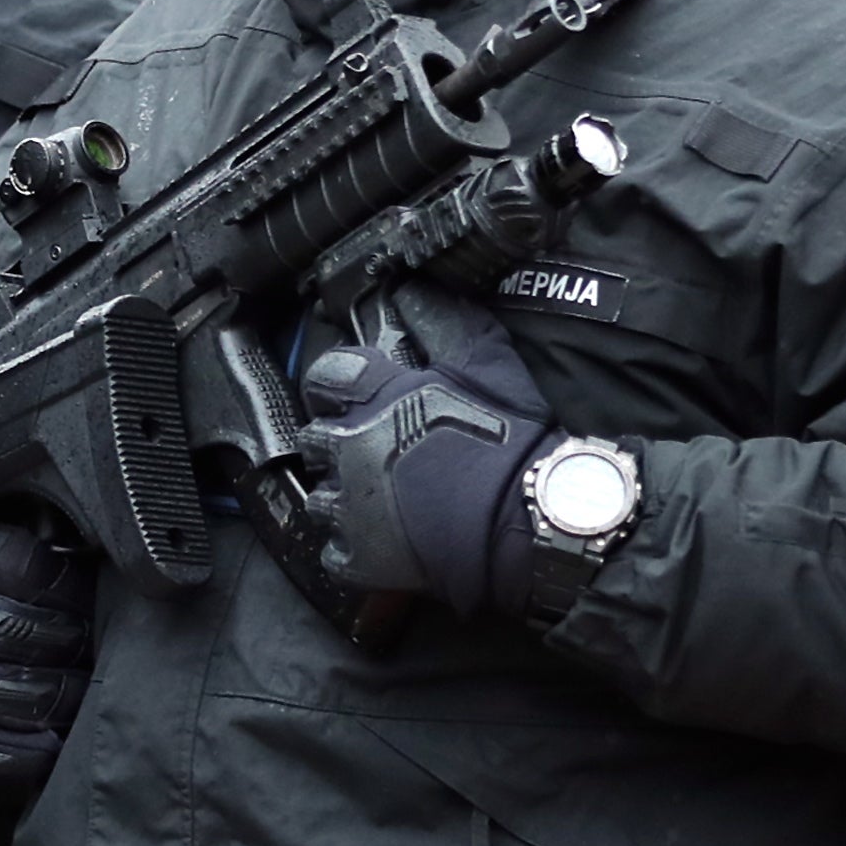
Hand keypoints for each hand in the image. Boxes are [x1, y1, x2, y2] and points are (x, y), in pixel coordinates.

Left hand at [288, 301, 551, 616]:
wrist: (531, 519)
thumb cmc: (512, 441)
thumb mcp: (486, 362)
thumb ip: (442, 321)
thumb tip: (413, 289)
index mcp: (374, 396)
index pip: (324, 376)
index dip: (339, 385)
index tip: (357, 396)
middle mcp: (350, 447)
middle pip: (314, 438)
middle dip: (338, 442)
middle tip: (377, 452)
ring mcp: (350, 506)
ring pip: (320, 498)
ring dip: (344, 496)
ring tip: (382, 500)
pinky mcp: (359, 556)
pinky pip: (334, 552)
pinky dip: (353, 548)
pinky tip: (383, 540)